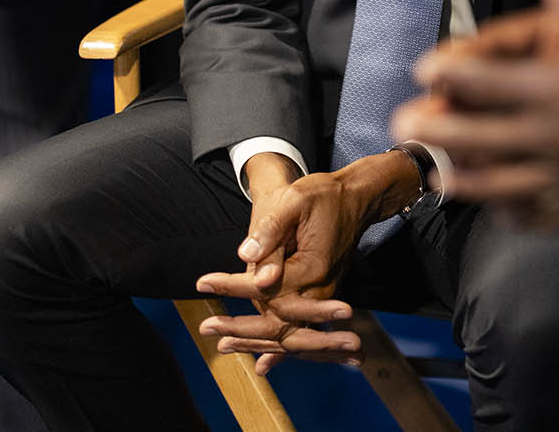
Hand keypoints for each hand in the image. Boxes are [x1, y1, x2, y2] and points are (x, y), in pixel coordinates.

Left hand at [195, 151, 416, 373]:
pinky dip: (280, 349)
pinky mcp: (323, 300)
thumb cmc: (323, 195)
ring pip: (288, 334)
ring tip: (223, 345)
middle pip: (275, 321)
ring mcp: (323, 299)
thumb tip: (246, 257)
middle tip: (205, 328)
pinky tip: (263, 363)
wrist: (356, 199)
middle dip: (239, 328)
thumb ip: (271, 231)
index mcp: (310, 268)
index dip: (231, 286)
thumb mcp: (295, 200)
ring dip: (255, 342)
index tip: (201, 283)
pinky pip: (301, 331)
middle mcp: (319, 290)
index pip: (263, 286)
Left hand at [393, 0, 558, 227]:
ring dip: (463, 180)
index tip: (425, 68)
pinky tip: (500, 212)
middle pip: (477, 138)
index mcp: (555, 87)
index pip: (485, 81)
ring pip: (500, 184)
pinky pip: (541, 215)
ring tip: (438, 177)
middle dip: (436, 132)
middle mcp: (551, 135)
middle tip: (402, 127)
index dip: (450, 73)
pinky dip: (514, 215)